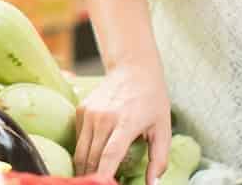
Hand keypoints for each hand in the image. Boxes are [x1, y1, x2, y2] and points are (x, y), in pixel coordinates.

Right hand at [75, 61, 173, 182]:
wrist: (133, 68)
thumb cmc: (152, 100)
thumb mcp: (163, 128)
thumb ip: (159, 159)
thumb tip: (152, 184)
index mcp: (126, 122)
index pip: (110, 155)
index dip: (105, 175)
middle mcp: (104, 117)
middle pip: (91, 158)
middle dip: (94, 177)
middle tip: (104, 184)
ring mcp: (90, 112)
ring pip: (80, 152)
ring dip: (85, 169)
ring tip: (96, 178)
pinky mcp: (81, 110)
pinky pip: (78, 139)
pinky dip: (84, 152)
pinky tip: (94, 157)